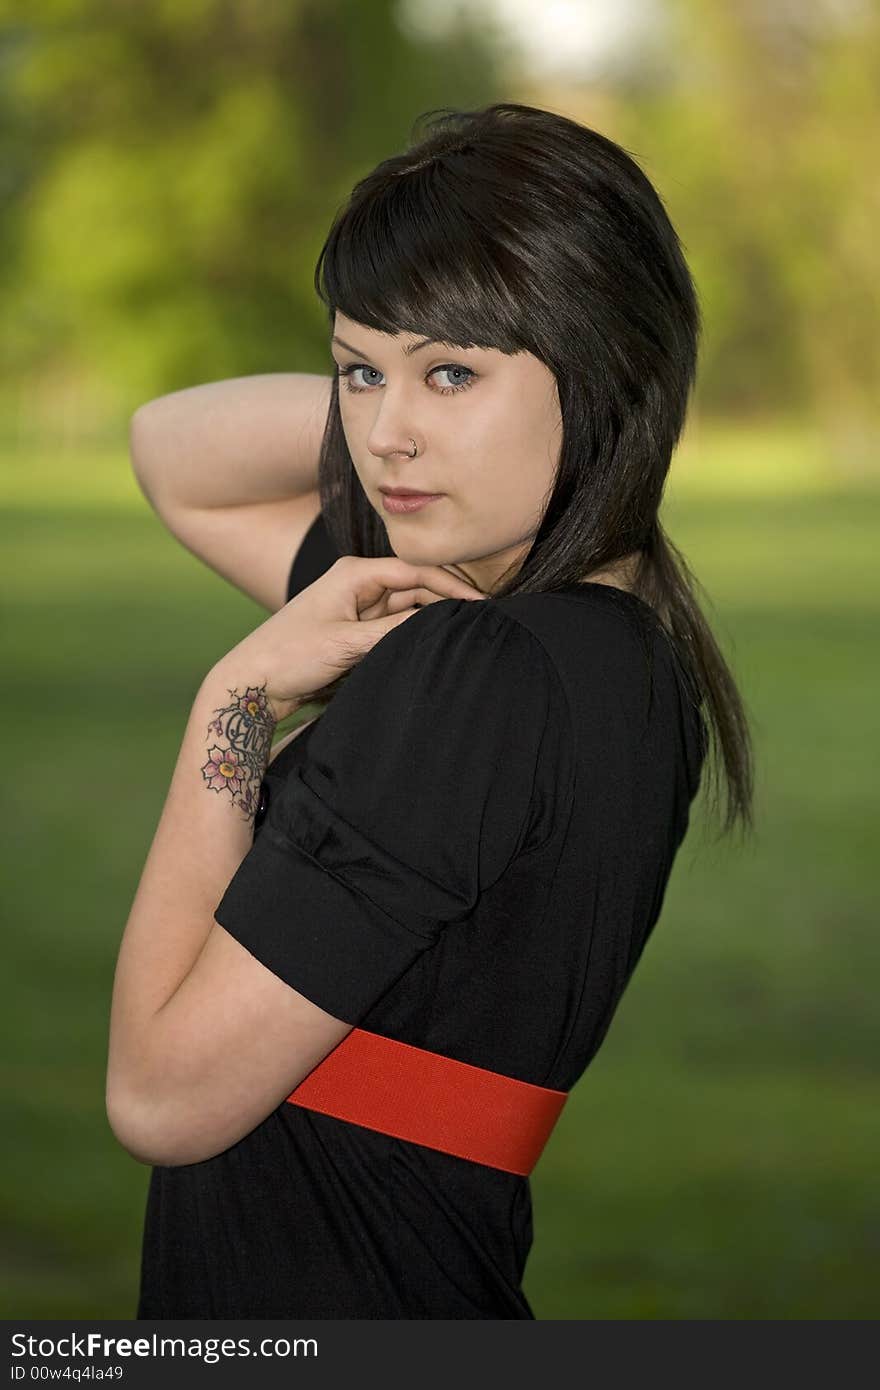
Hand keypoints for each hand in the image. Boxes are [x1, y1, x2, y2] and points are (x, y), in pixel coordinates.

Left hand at [212, 556, 487, 722]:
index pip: (415, 572)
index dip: (451, 587)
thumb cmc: (290, 656)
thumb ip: (395, 630)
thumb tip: (440, 622)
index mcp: (354, 573)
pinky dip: (413, 635)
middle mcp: (358, 585)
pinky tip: (434, 646)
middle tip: (482, 623)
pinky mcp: (355, 631)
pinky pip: (394, 628)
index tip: (482, 605)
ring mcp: (357, 608)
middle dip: (446, 603)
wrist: (252, 684)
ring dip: (430, 621)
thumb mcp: (347, 643)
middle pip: (416, 588)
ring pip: (407, 609)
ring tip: (463, 637)